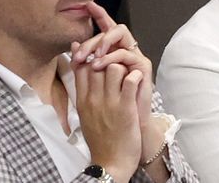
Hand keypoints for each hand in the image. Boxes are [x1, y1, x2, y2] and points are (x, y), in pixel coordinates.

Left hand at [71, 2, 152, 130]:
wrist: (127, 123)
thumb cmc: (109, 102)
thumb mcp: (91, 79)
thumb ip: (85, 61)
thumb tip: (73, 44)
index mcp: (112, 50)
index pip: (106, 27)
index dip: (99, 14)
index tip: (87, 5)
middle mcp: (125, 49)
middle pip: (110, 30)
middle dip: (92, 39)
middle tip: (79, 53)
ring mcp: (135, 55)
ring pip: (120, 34)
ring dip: (102, 43)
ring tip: (91, 59)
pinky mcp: (143, 65)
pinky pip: (126, 53)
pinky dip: (110, 57)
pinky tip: (99, 65)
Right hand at [74, 58, 142, 182]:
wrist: (110, 163)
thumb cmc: (99, 140)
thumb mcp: (84, 116)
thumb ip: (82, 96)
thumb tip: (81, 82)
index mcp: (82, 100)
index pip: (80, 67)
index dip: (88, 57)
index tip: (97, 55)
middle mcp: (93, 98)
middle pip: (96, 64)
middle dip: (106, 59)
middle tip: (117, 61)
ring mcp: (109, 103)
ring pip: (113, 68)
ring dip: (122, 67)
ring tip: (129, 72)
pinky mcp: (126, 109)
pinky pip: (130, 82)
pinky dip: (135, 76)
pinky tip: (138, 79)